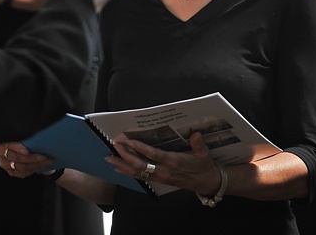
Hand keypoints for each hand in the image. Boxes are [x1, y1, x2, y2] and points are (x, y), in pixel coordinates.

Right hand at [0, 143, 54, 178]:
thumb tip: (37, 136)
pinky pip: (26, 172)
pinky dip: (37, 167)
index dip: (18, 149)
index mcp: (1, 147)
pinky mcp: (14, 173)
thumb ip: (26, 139)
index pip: (8, 148)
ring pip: (23, 167)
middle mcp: (2, 158)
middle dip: (33, 158)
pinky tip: (45, 164)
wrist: (26, 150)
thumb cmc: (25, 141)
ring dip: (38, 164)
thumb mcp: (23, 138)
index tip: (27, 150)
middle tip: (45, 156)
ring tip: (49, 160)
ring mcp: (7, 167)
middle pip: (18, 159)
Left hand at [107, 133, 222, 195]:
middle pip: (141, 165)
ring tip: (110, 159)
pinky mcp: (159, 181)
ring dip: (123, 166)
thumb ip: (198, 144)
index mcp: (174, 162)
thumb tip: (195, 134)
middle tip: (115, 146)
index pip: (154, 155)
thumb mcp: (204, 153)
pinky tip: (119, 169)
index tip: (129, 141)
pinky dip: (129, 173)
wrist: (206, 182)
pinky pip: (141, 177)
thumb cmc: (204, 165)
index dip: (141, 149)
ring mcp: (161, 177)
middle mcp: (164, 171)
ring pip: (138, 173)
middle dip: (126, 156)